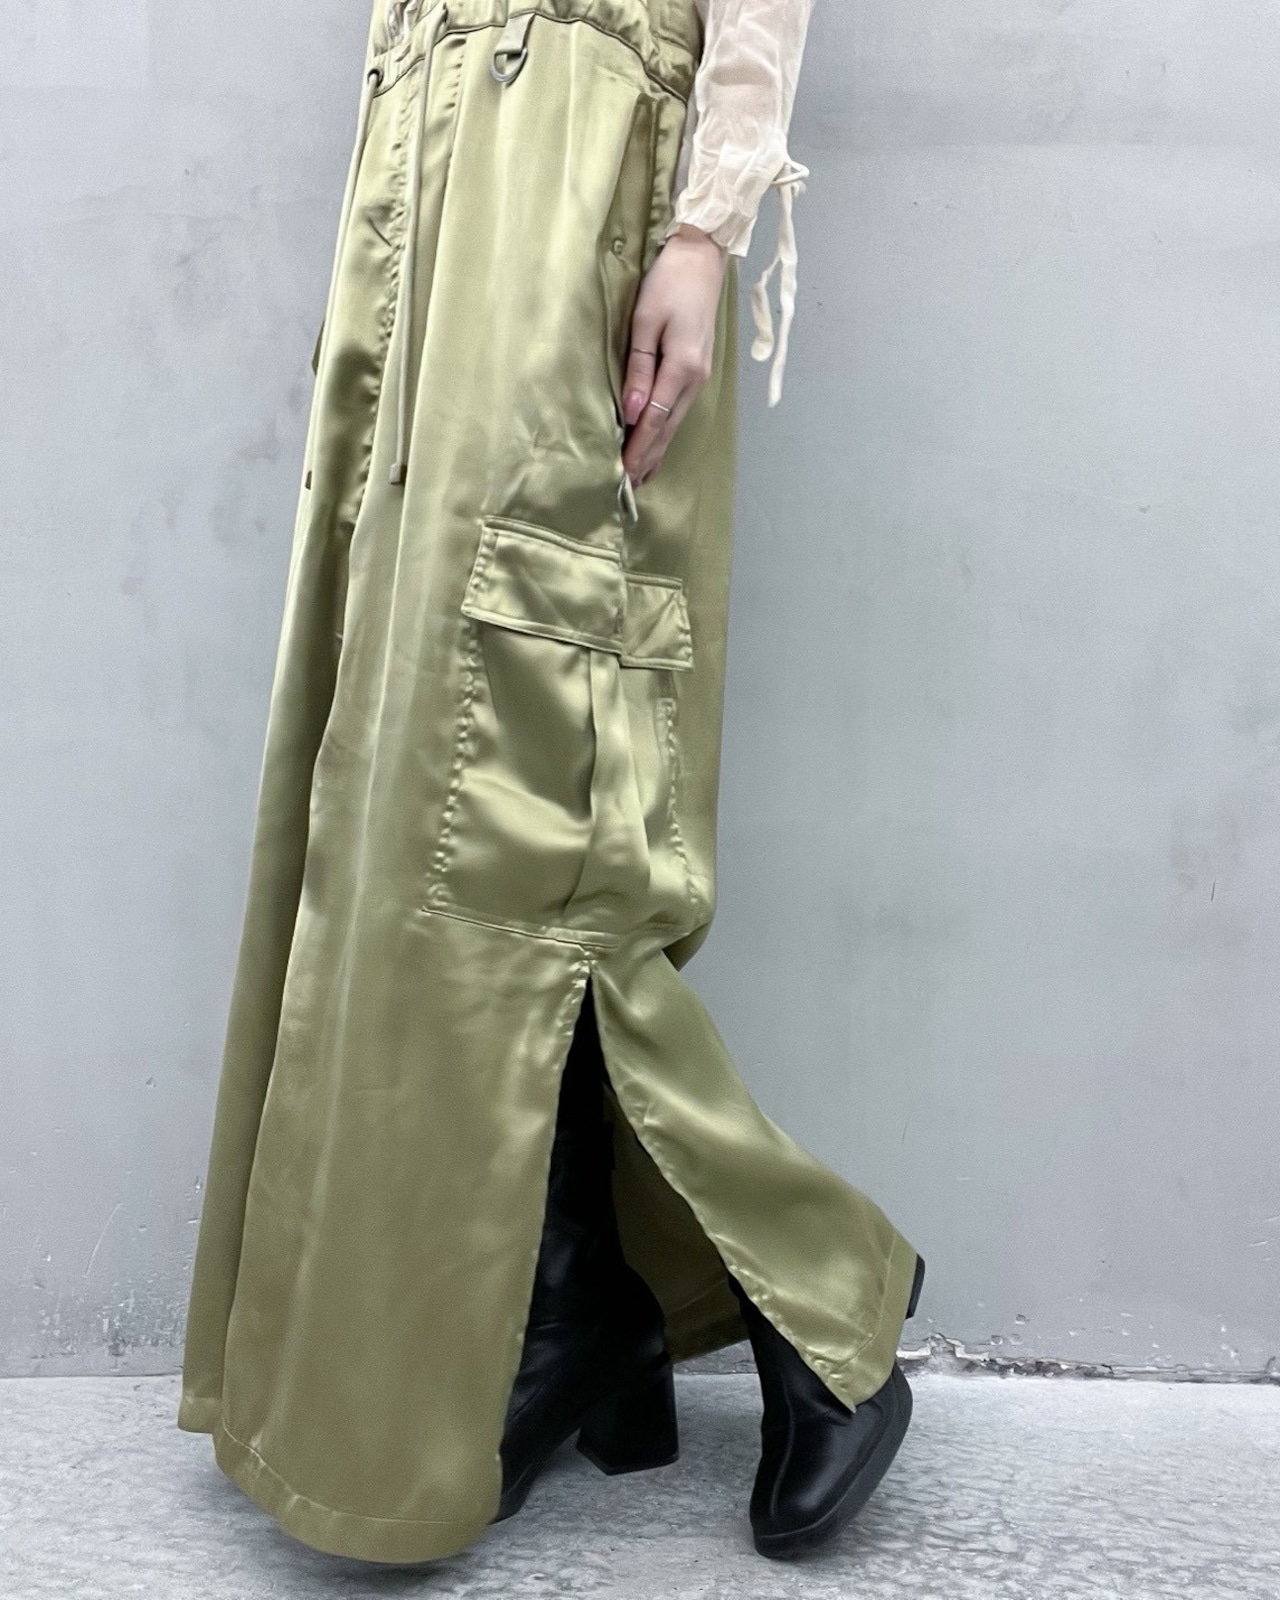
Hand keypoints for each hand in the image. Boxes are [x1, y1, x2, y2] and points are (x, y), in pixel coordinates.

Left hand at [620, 223, 727, 486]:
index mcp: (682, 368)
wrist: (702, 257)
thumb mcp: (646, 322)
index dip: (637, 448)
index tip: (621, 474)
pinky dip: (666, 432)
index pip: (654, 419)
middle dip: (647, 458)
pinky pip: (679, 411)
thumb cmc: (669, 282)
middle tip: (628, 488)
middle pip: (667, 428)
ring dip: (658, 450)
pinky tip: (659, 445)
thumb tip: (632, 413)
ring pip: (675, 423)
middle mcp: (695, 379)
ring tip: (642, 477)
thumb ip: (639, 369)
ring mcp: (700, 376)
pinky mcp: (699, 370)